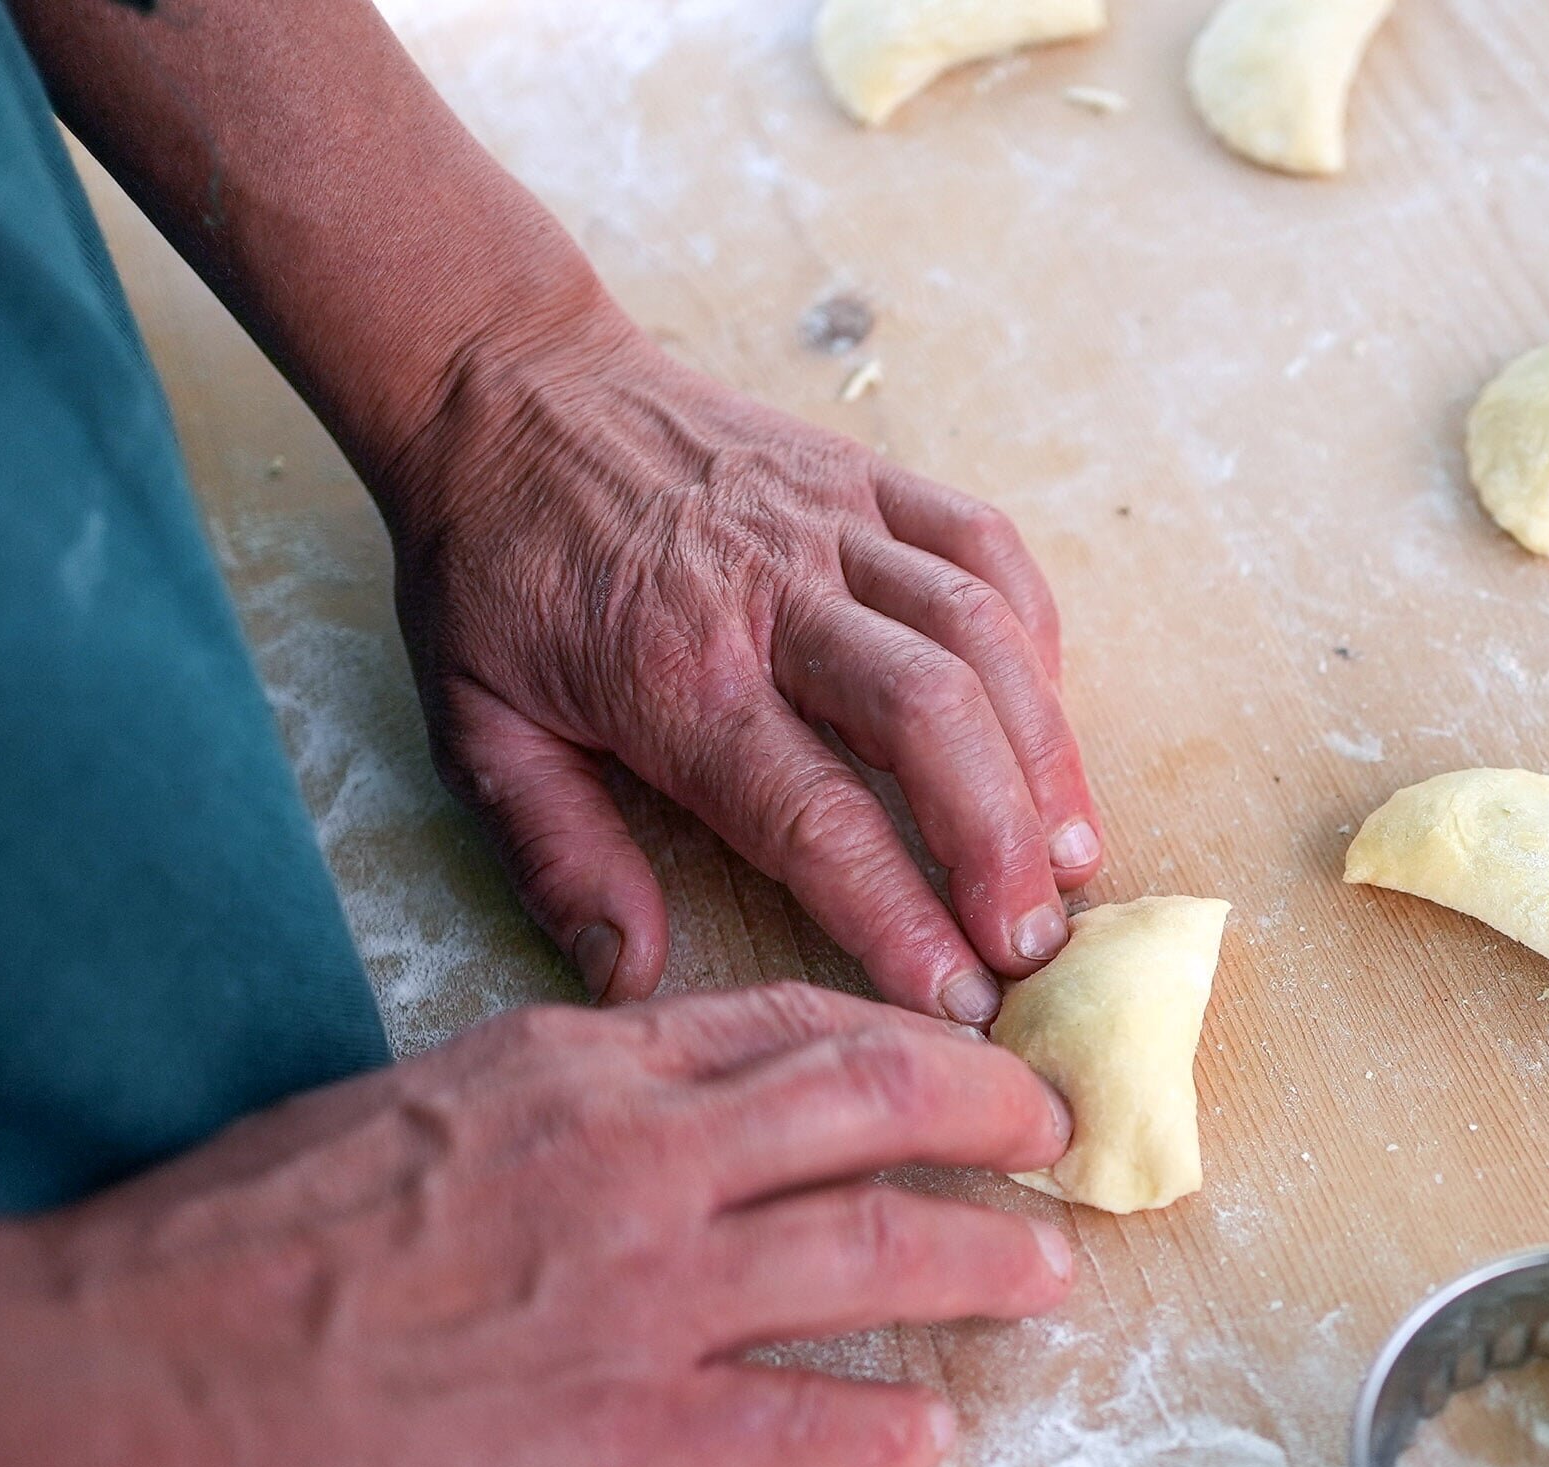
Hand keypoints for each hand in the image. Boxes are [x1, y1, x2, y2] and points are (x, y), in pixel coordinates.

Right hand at [0, 983, 1072, 1466]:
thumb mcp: (411, 1104)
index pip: (790, 1023)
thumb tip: (633, 1106)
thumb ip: (546, 1098)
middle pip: (875, 1106)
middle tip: (1054, 1140)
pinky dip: (884, 1429)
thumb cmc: (232, 1239)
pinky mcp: (622, 1439)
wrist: (130, 1378)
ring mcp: (642, 1299)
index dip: (903, 1039)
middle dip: (992, 1117)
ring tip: (1046, 1278)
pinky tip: (928, 1438)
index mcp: (576, 1067)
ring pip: (878, 1255)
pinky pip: (801, 1428)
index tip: (961, 1056)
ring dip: (985, 1265)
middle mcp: (638, 1160)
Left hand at [381, 304, 1103, 1019]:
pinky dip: (1035, 638)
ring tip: (1074, 856)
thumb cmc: (494, 571)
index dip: (898, 913)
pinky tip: (1045, 723)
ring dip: (1044, 752)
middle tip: (1037, 945)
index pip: (812, 814)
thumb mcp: (474, 728)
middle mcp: (770, 594)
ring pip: (977, 633)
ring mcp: (831, 523)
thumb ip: (556, 856)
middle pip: (928, 717)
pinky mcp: (867, 476)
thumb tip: (629, 976)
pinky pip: (985, 547)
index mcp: (672, 676)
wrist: (505, 386)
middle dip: (1002, 841)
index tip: (955, 999)